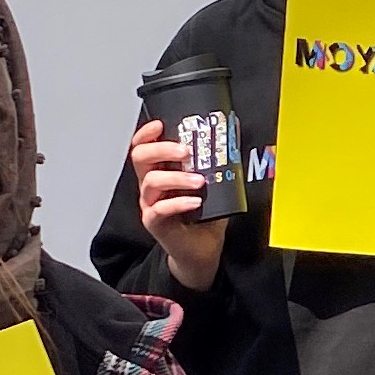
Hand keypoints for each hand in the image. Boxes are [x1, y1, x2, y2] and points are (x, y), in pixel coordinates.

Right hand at [129, 119, 231, 293]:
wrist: (203, 249)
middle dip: (162, 149)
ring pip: (150, 182)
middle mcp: (151, 185)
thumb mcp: (215, 181)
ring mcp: (151, 204)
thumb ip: (221, 157)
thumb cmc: (205, 215)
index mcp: (161, 170)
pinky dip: (178, 202)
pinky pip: (159, 209)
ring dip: (176, 178)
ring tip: (199, 180)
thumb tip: (234, 129)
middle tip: (185, 151)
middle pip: (140, 158)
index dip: (147, 133)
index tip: (161, 125)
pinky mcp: (155, 222)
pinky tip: (195, 201)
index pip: (143, 146)